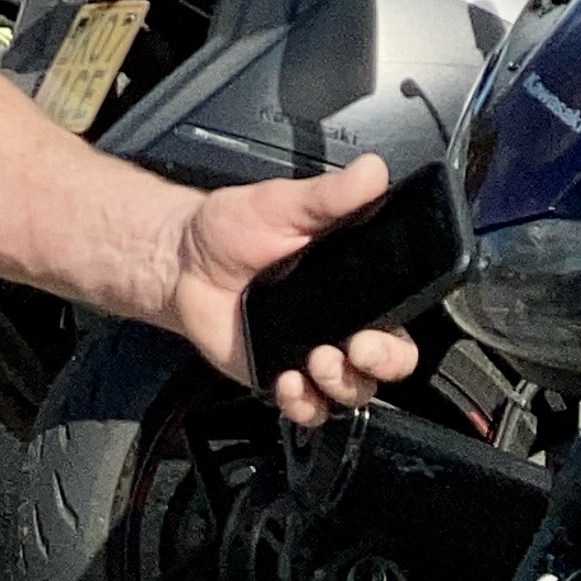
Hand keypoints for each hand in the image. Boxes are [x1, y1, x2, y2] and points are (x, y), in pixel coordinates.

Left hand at [164, 155, 422, 427]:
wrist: (181, 260)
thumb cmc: (234, 226)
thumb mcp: (282, 203)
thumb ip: (330, 196)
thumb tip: (374, 171)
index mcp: (353, 284)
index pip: (399, 318)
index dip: (399, 333)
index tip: (380, 329)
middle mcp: (341, 324)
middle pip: (388, 363)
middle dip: (383, 364)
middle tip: (357, 349)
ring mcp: (312, 355)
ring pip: (353, 392)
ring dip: (343, 386)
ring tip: (316, 364)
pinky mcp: (281, 377)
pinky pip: (308, 409)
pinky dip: (304, 405)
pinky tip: (287, 383)